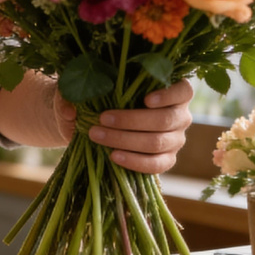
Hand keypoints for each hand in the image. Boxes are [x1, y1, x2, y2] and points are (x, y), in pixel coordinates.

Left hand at [61, 80, 193, 174]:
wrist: (95, 121)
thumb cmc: (97, 98)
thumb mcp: (83, 90)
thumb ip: (73, 94)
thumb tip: (70, 110)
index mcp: (170, 91)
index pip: (183, 90)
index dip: (168, 95)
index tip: (146, 99)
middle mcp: (179, 115)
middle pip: (165, 120)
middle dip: (131, 120)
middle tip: (102, 119)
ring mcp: (176, 139)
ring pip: (158, 142)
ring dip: (126, 140)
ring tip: (98, 136)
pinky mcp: (167, 159)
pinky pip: (157, 165)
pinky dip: (135, 161)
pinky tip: (114, 156)